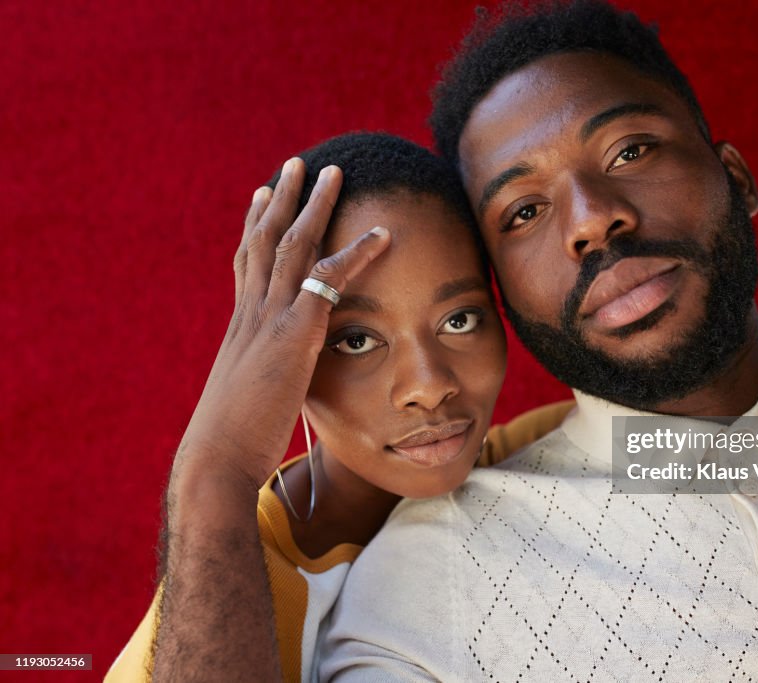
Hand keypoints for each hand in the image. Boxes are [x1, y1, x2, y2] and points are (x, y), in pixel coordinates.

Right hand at [174, 158, 389, 489]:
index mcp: (241, 327)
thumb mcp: (250, 400)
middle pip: (264, 239)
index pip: (247, 265)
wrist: (217, 457)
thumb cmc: (233, 441)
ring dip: (313, 204)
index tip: (263, 198)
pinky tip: (382, 235)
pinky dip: (357, 253)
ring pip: (291, 244)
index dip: (255, 229)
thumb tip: (274, 386)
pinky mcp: (294, 332)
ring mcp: (269, 318)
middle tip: (295, 165)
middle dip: (282, 199)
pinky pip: (329, 279)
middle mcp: (251, 313)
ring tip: (332, 171)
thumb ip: (266, 381)